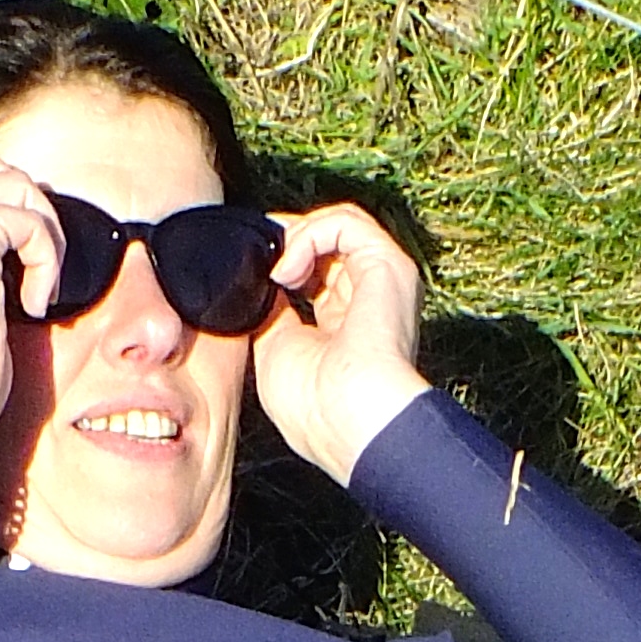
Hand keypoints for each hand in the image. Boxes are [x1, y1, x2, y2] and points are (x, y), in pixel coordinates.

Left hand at [252, 200, 426, 483]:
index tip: (251, 265)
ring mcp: (382, 279)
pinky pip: (345, 222)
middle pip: (326, 244)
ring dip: (295, 238)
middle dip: (285, 241)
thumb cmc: (314, 406)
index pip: (315, 274)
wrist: (350, 418)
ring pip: (337, 226)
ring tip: (276, 272)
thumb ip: (271, 313)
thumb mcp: (274, 351)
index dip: (281, 261)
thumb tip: (260, 281)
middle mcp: (369, 298)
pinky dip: (309, 235)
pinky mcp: (389, 264)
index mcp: (344, 325)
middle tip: (258, 259)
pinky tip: (288, 270)